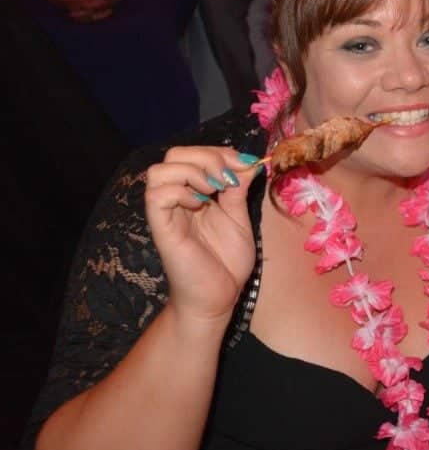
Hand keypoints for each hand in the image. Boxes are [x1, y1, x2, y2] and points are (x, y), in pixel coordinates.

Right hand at [144, 146, 260, 324]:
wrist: (219, 298)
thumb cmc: (226, 262)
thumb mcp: (239, 218)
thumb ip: (238, 189)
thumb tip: (250, 161)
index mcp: (195, 192)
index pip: (193, 154)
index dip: (220, 152)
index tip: (246, 164)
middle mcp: (177, 198)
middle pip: (174, 155)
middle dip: (207, 156)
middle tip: (229, 178)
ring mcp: (166, 212)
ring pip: (159, 170)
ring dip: (192, 171)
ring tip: (214, 190)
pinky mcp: (162, 228)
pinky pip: (157, 196)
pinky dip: (180, 190)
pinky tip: (200, 203)